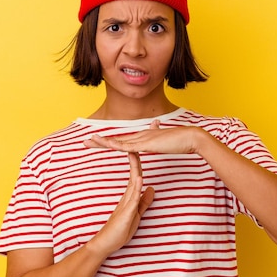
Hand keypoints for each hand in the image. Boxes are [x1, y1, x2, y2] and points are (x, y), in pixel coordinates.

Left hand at [83, 120, 204, 154]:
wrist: (190, 137)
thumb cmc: (180, 140)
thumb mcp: (165, 140)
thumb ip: (159, 136)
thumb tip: (155, 130)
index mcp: (144, 136)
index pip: (123, 139)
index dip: (109, 140)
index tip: (98, 141)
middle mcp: (140, 135)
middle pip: (116, 138)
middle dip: (100, 140)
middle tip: (86, 141)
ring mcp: (142, 139)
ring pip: (118, 140)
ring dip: (103, 141)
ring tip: (89, 140)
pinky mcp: (146, 144)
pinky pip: (128, 145)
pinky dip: (115, 144)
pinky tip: (106, 144)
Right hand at [88, 152, 154, 255]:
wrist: (106, 243)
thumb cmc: (120, 230)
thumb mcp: (136, 214)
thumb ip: (144, 202)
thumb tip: (151, 188)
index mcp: (130, 196)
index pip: (136, 175)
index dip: (140, 162)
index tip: (142, 148)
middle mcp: (127, 196)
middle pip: (134, 173)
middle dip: (136, 157)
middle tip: (137, 141)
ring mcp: (126, 203)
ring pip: (133, 182)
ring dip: (135, 167)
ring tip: (136, 152)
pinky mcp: (126, 212)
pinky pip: (133, 198)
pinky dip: (137, 187)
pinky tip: (140, 178)